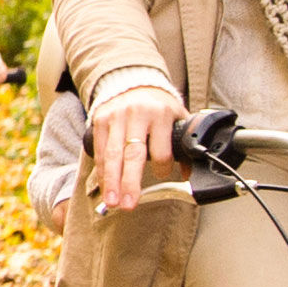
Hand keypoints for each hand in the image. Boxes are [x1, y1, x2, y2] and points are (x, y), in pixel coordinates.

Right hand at [89, 85, 188, 214]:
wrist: (133, 81)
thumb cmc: (158, 105)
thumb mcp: (176, 116)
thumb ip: (182, 143)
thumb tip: (187, 174)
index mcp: (160, 114)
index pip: (161, 149)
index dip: (163, 168)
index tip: (164, 177)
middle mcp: (136, 114)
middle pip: (133, 155)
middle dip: (130, 182)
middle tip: (129, 205)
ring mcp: (115, 117)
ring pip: (113, 155)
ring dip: (112, 182)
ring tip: (113, 202)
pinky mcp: (100, 120)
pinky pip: (100, 151)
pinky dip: (102, 171)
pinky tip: (105, 187)